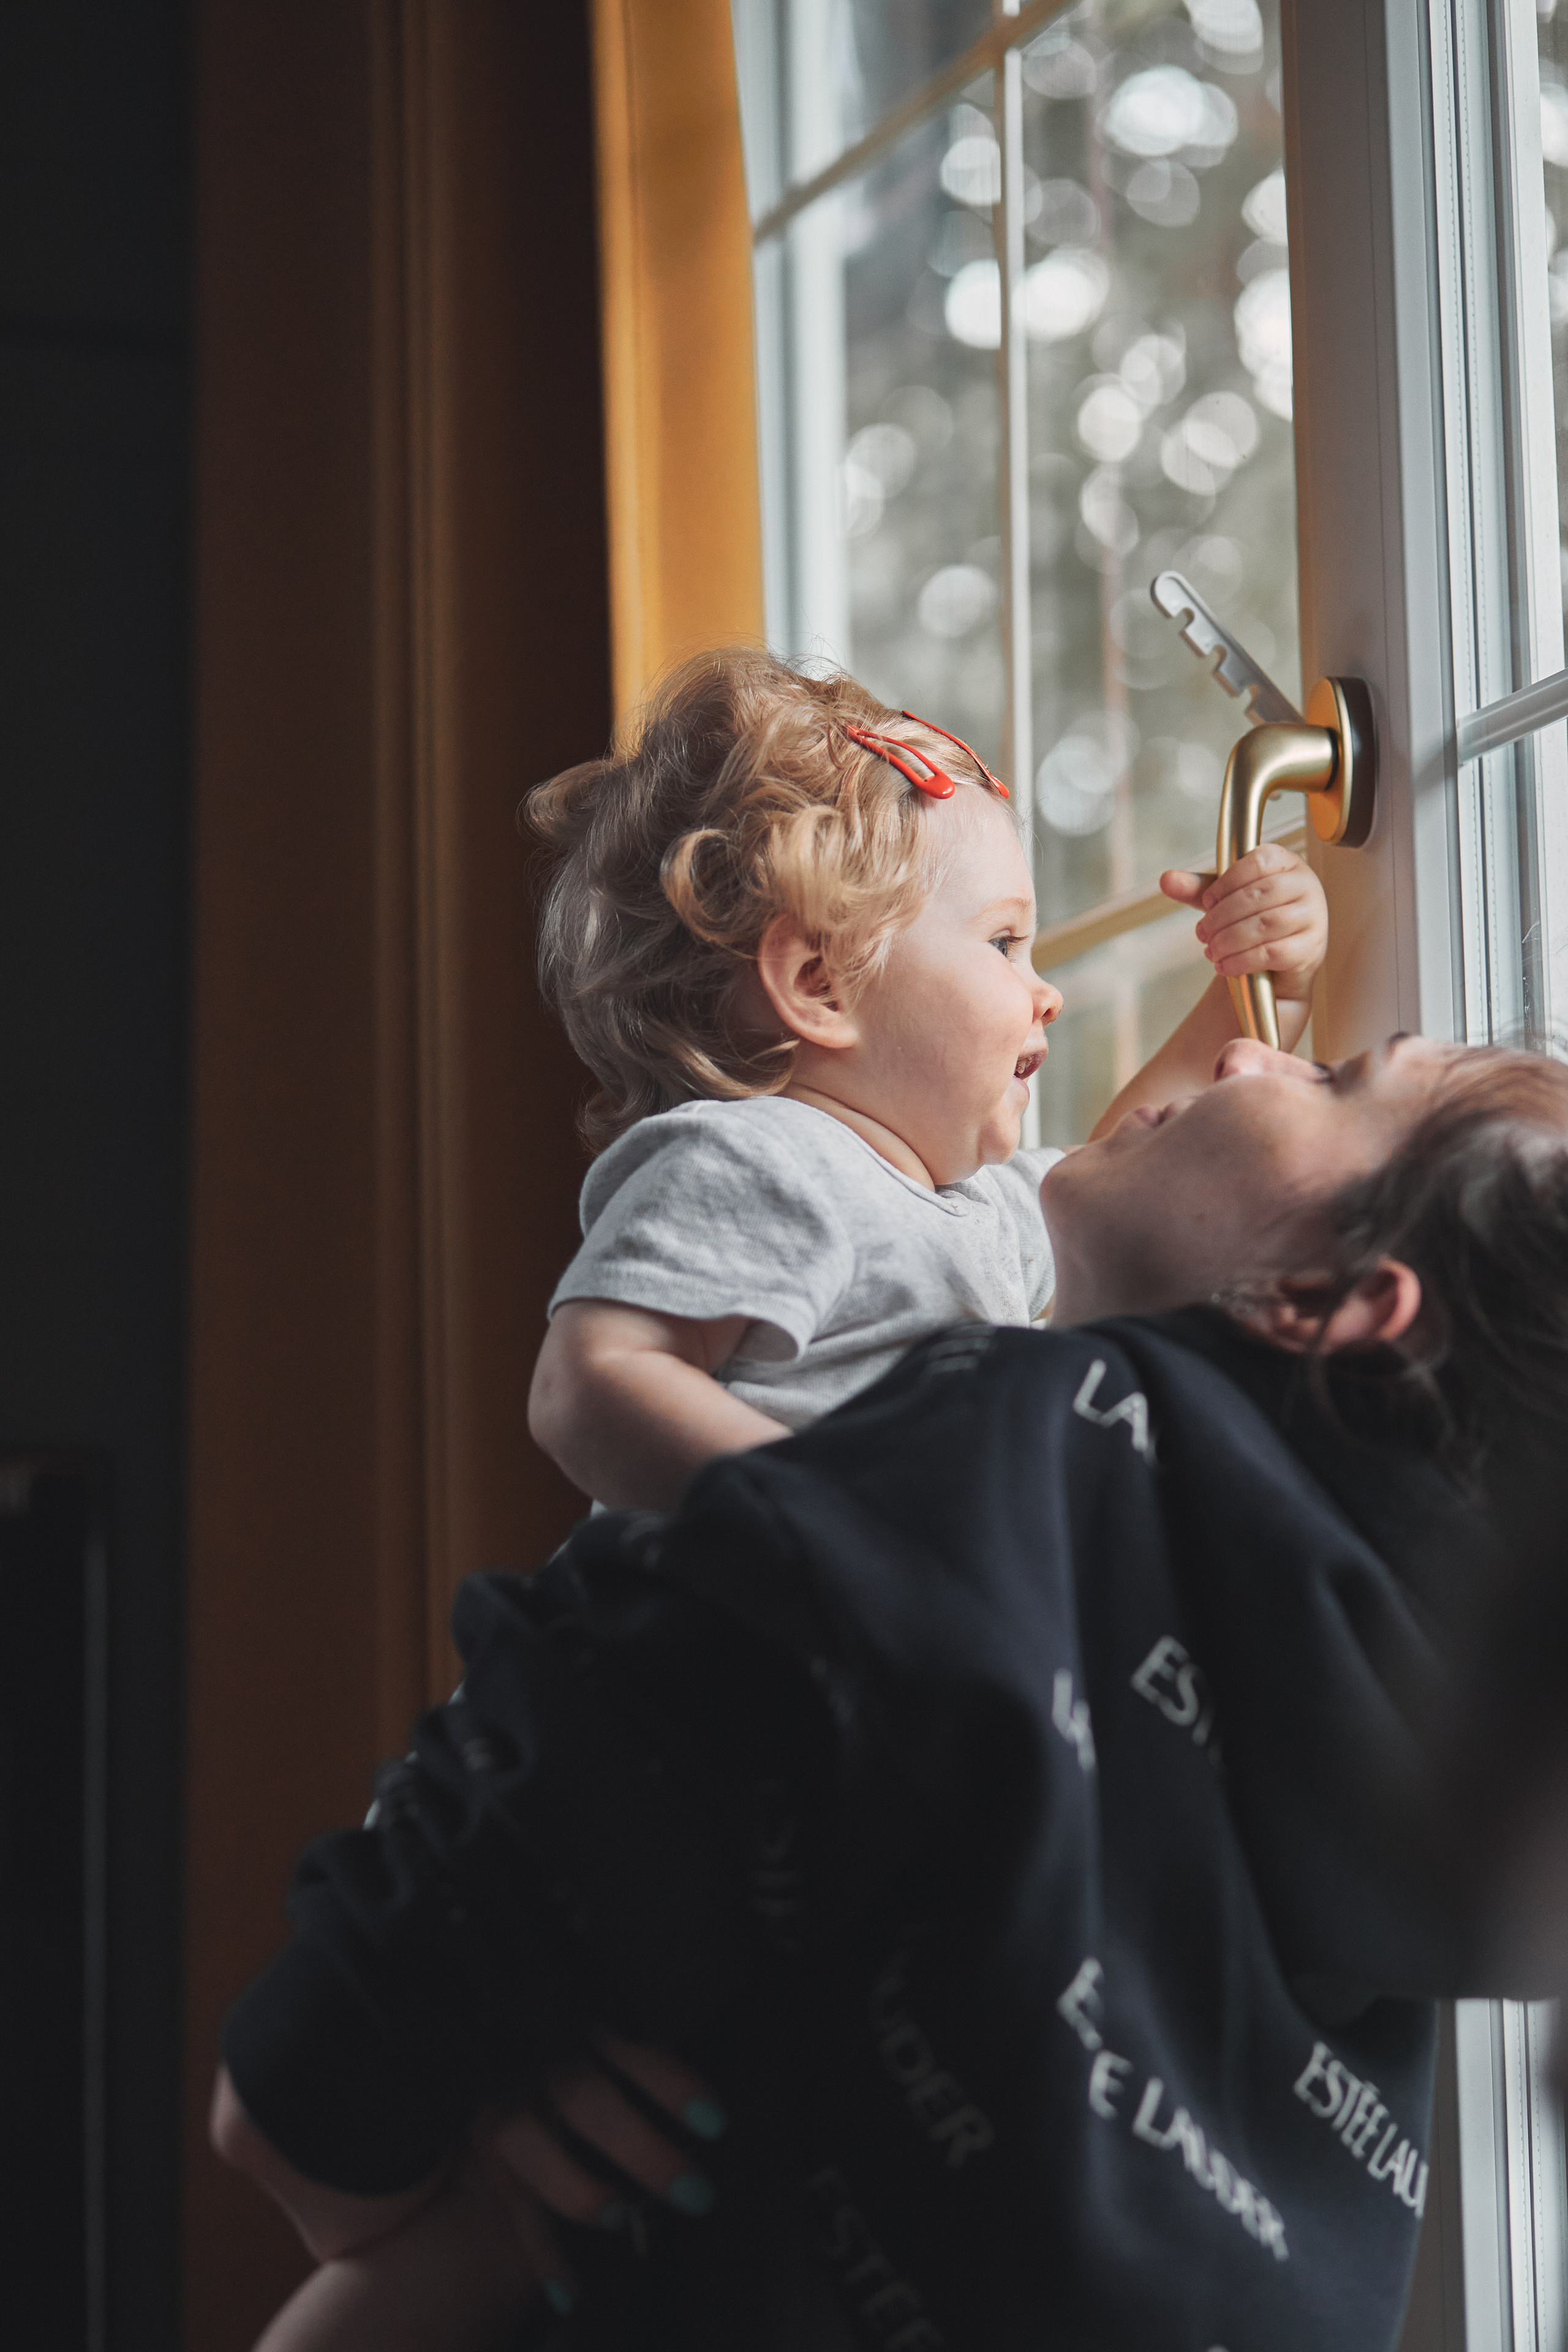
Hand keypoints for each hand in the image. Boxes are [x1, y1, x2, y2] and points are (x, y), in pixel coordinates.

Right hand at [484, 2032, 725, 2251]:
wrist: (538, 2122)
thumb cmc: (612, 2112)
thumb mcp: (639, 2095)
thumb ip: (664, 2116)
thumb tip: (704, 2159)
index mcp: (600, 2044)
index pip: (638, 2055)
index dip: (674, 2085)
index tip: (716, 2126)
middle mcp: (552, 2068)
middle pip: (585, 2097)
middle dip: (639, 2146)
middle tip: (696, 2196)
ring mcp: (514, 2107)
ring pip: (526, 2138)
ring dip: (576, 2187)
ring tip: (618, 2221)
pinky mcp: (492, 2154)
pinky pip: (515, 2205)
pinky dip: (545, 2252)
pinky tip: (571, 2294)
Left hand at [1161, 842, 1327, 1005]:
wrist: (1275, 967)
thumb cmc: (1253, 921)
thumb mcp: (1223, 901)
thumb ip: (1198, 889)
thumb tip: (1167, 880)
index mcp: (1287, 863)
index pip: (1258, 861)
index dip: (1227, 881)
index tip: (1207, 901)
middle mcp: (1306, 886)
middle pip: (1260, 895)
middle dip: (1222, 916)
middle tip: (1202, 932)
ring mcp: (1313, 918)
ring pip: (1266, 924)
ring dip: (1230, 939)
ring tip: (1211, 950)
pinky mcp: (1310, 949)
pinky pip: (1273, 952)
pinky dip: (1242, 960)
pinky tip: (1225, 965)